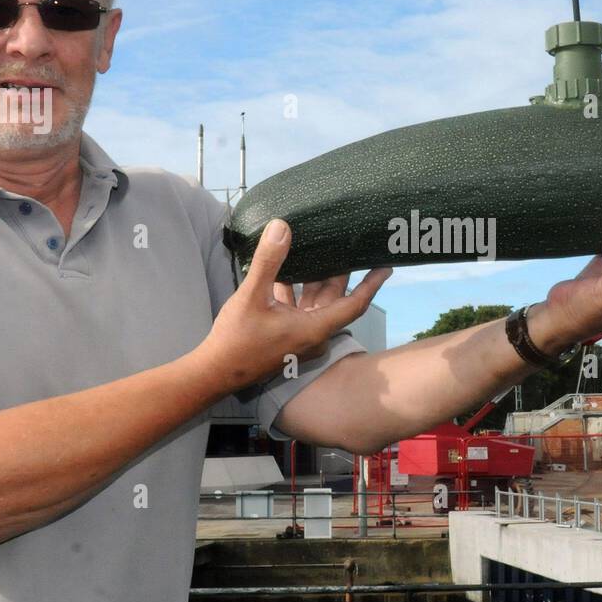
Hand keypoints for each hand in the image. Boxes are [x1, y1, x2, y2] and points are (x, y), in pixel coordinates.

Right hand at [194, 219, 391, 393]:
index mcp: (314, 328)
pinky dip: (296, 292)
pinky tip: (285, 272)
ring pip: (315, 303)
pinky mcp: (286, 338)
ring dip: (315, 280)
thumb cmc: (236, 340)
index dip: (372, 284)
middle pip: (334, 299)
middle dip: (340, 273)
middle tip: (348, 245)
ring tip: (318, 251)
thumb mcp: (252, 296)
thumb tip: (282, 227)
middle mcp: (313, 335)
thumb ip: (269, 261)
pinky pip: (299, 310)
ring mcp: (300, 339)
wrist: (214, 373)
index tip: (386, 266)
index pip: (354, 304)